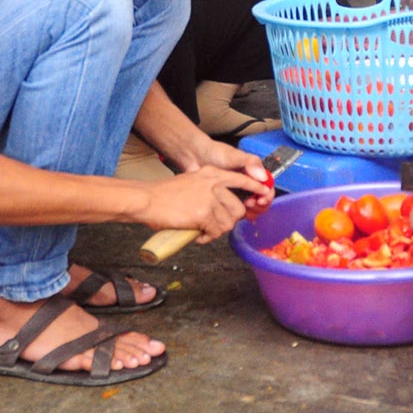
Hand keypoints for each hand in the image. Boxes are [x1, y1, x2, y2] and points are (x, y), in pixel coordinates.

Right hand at [138, 165, 271, 241]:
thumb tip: (223, 205)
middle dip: (229, 222)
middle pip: (238, 208)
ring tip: (203, 231)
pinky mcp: (204, 213)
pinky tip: (196, 236)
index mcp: (212, 173)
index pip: (242, 179)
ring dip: (216, 231)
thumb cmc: (165, 194)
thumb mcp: (192, 181)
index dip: (255, 189)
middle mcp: (214, 183)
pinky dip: (206, 238)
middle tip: (214, 227)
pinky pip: (215, 232)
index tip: (265, 195)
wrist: (148, 199)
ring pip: (228, 223)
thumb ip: (209, 188)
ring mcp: (210, 198)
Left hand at [180, 139, 276, 217]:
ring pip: (251, 209)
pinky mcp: (226, 202)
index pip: (268, 187)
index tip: (259, 199)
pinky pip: (236, 212)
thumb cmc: (215, 153)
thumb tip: (263, 177)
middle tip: (249, 204)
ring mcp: (238, 194)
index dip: (267, 195)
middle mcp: (248, 184)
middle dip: (259, 205)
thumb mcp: (233, 156)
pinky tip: (233, 217)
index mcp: (254, 173)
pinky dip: (238, 216)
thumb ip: (249, 163)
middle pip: (262, 201)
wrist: (195, 158)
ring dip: (250, 212)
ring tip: (242, 210)